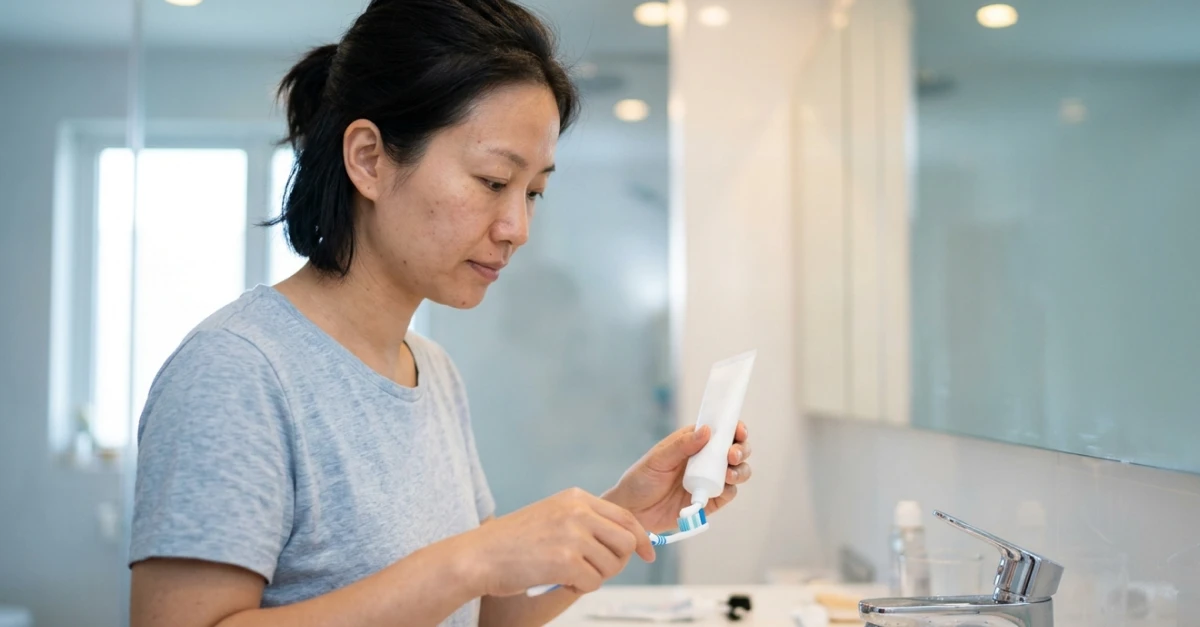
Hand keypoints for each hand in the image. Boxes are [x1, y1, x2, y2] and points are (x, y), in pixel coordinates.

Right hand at [461, 488, 654, 596]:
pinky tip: (559, 581)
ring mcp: (572, 535)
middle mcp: (578, 511)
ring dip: (593, 577)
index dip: (640, 538)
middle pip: (625, 541)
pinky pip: (593, 582)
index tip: (647, 553)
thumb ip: (585, 523)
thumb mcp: (552, 517)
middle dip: (616, 562)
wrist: (478, 556)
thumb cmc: (511, 542)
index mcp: (576, 498)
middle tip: (595, 571)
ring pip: (610, 565)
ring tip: (566, 573)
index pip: (625, 516)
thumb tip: (623, 543)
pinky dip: (580, 588)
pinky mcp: (565, 560)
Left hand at [603, 422, 751, 532]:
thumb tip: (707, 430)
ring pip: (737, 472)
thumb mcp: (658, 459)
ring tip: (730, 474)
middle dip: (741, 450)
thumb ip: (682, 445)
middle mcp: (705, 460)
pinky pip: (728, 494)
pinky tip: (725, 488)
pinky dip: (731, 490)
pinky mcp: (709, 501)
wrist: (632, 512)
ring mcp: (708, 480)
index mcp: (692, 443)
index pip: (719, 431)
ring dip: (740, 470)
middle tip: (733, 455)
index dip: (734, 428)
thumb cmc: (640, 480)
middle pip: (734, 450)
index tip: (739, 430)